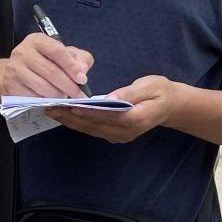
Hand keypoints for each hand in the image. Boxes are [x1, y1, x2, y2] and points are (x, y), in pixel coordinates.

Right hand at [1, 33, 92, 99]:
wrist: (17, 71)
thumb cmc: (45, 61)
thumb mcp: (64, 54)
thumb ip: (79, 58)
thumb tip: (82, 70)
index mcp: (37, 40)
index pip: (56, 51)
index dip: (71, 66)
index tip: (82, 79)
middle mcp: (23, 52)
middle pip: (50, 71)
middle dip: (68, 85)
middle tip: (79, 94)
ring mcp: (15, 69)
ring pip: (42, 86)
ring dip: (58, 94)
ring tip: (64, 96)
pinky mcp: (11, 85)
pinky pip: (33, 97)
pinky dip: (45, 101)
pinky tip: (50, 99)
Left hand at [52, 75, 182, 144]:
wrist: (171, 106)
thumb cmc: (161, 91)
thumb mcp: (150, 85)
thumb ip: (130, 93)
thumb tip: (110, 97)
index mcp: (135, 118)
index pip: (105, 115)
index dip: (84, 111)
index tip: (66, 105)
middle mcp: (126, 132)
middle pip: (94, 125)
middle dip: (71, 117)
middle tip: (50, 108)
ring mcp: (121, 136)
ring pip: (91, 130)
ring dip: (71, 122)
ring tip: (53, 112)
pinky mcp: (116, 136)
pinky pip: (94, 130)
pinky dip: (79, 124)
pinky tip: (66, 116)